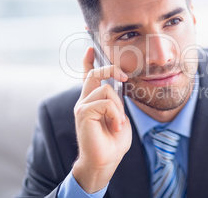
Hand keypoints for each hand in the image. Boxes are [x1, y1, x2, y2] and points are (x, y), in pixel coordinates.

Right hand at [72, 47, 131, 192]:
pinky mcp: (83, 113)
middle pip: (94, 74)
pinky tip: (115, 126)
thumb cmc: (113, 141)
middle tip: (124, 76)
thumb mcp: (119, 116)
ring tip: (118, 122)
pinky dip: (116, 114)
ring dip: (118, 107)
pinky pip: (105, 102)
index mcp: (93, 100)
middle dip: (110, 68)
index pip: (88, 76)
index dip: (88, 61)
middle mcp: (85, 100)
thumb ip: (116, 102)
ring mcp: (82, 106)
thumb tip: (117, 87)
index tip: (91, 48)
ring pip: (105, 89)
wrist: (106, 160)